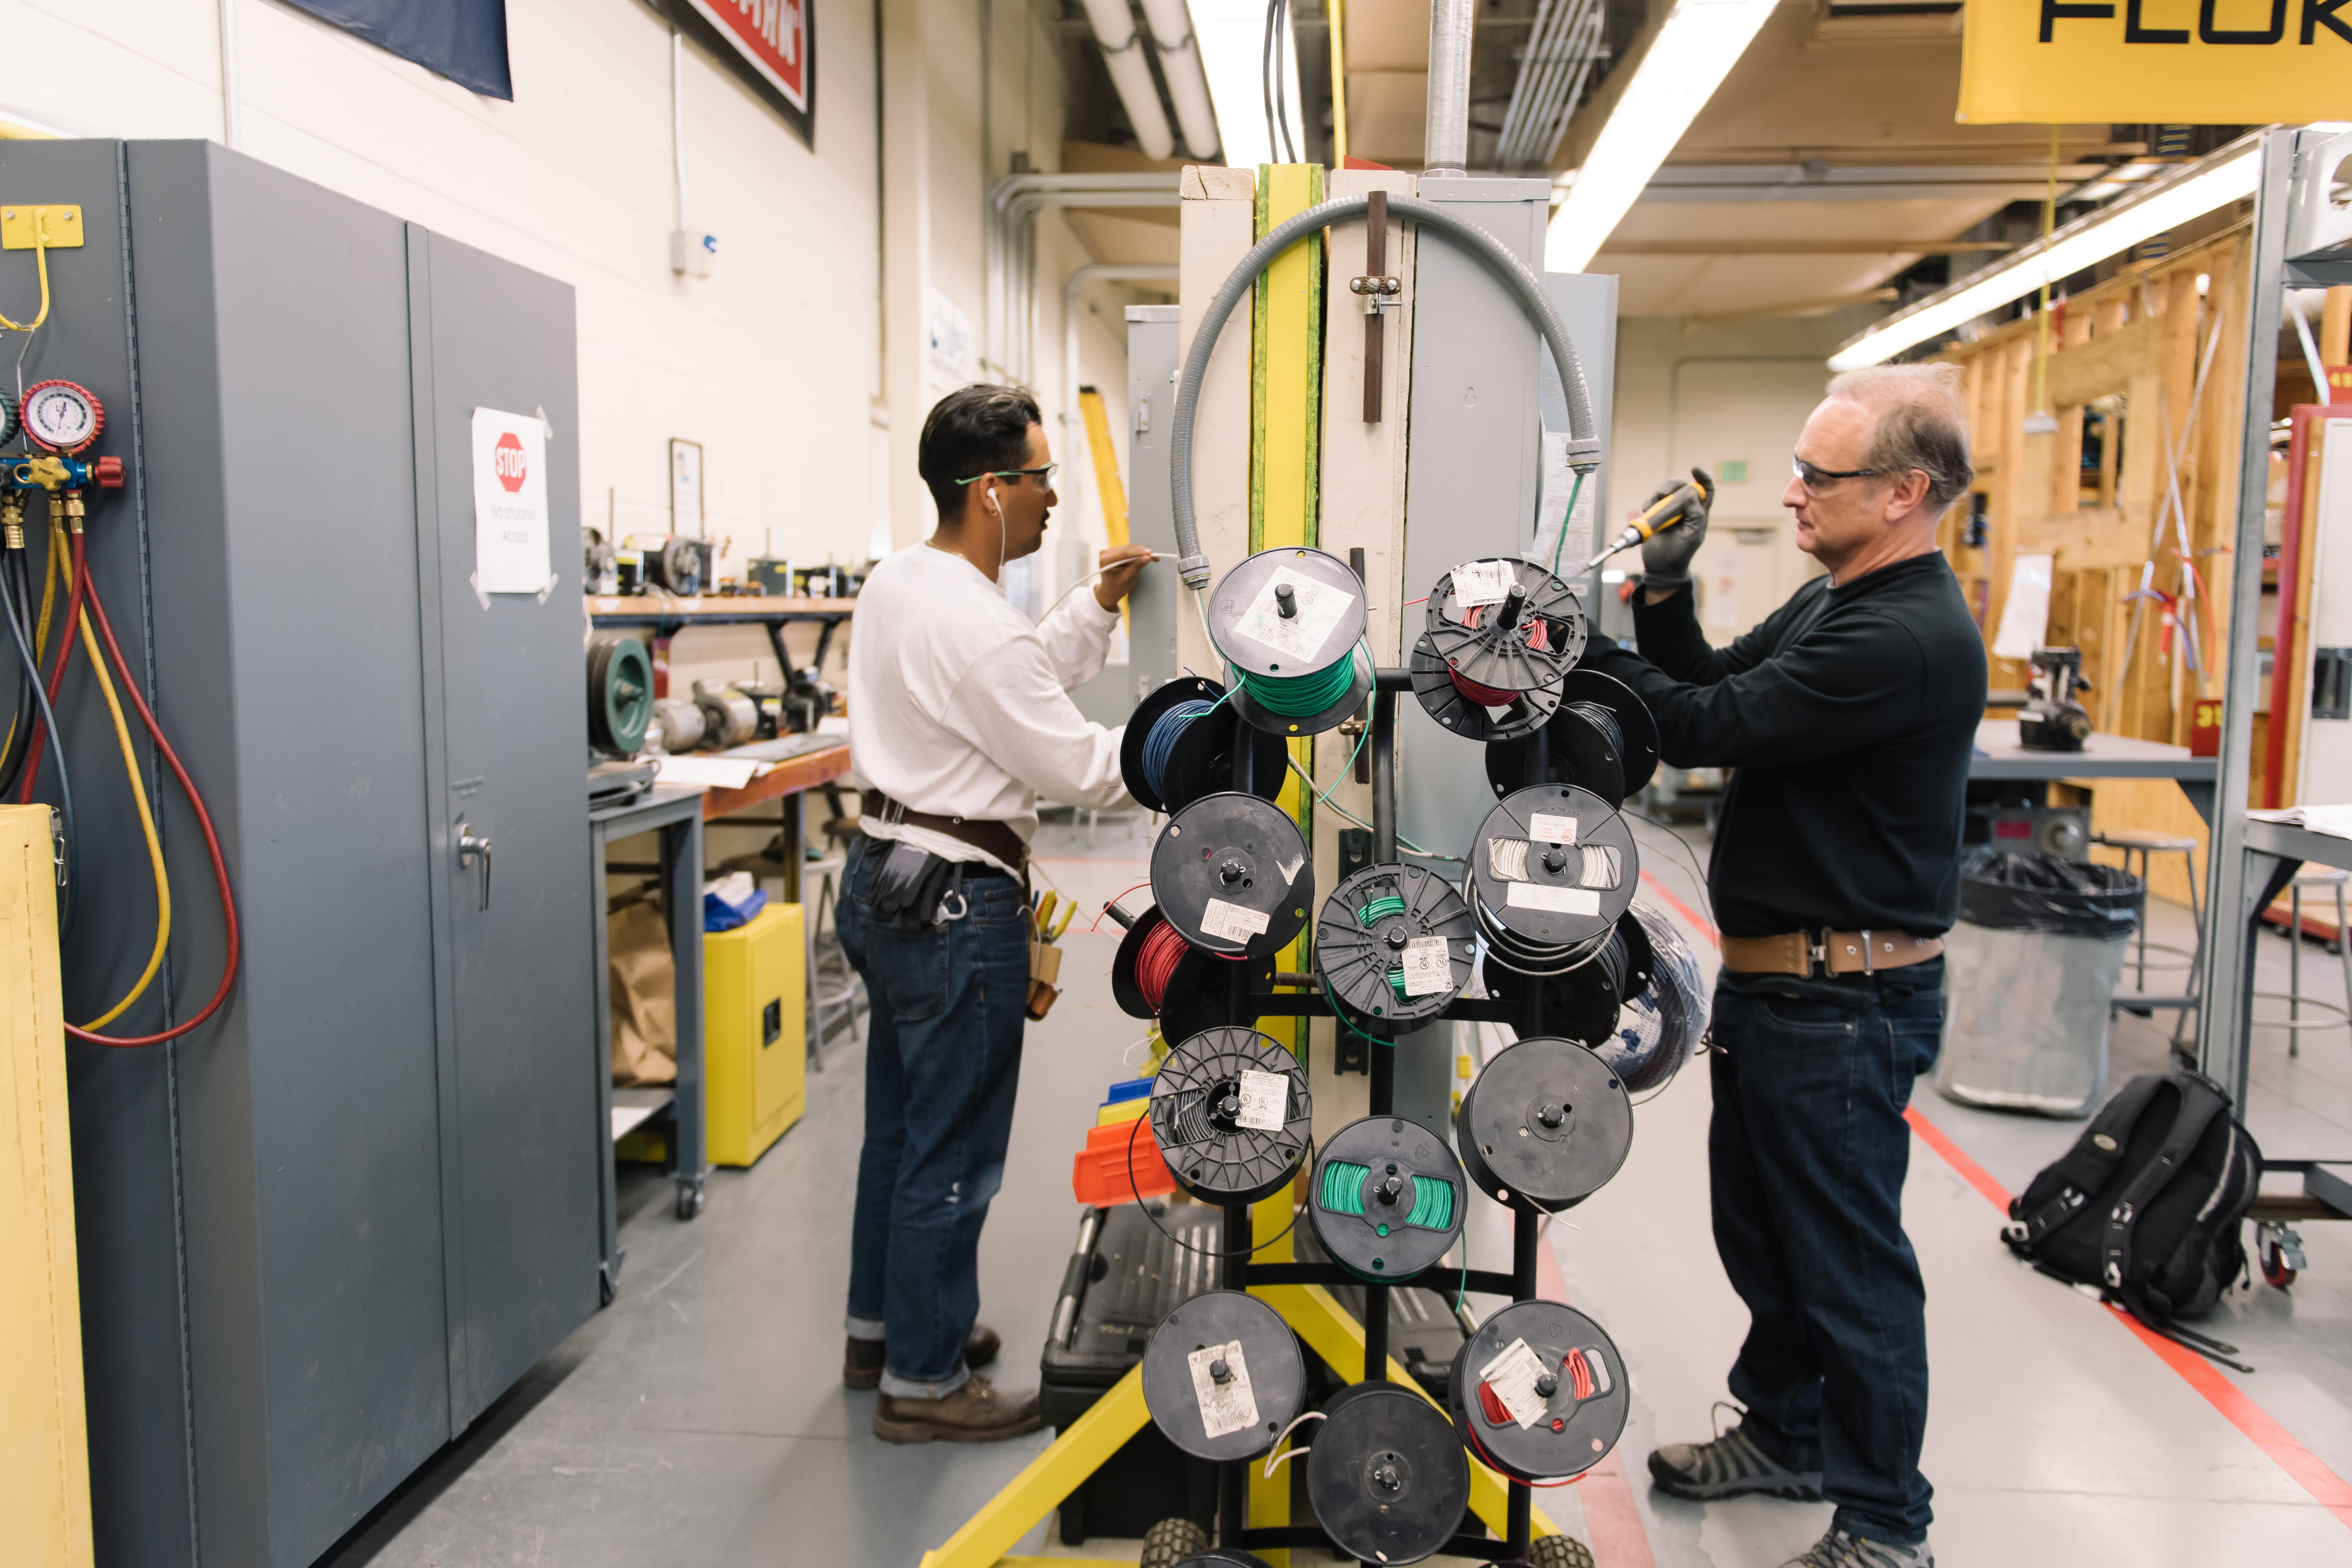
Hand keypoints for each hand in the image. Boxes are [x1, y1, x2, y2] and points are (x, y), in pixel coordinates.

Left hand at [1093, 544, 1153, 609]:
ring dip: (1141, 552)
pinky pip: (1128, 550)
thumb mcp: (1127, 579)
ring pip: (1129, 548)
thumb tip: (1148, 557)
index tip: (1151, 553)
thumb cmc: (1117, 588)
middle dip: (1142, 552)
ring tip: (1153, 557)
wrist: (1109, 591)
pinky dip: (1137, 553)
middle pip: (1127, 549)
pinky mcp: (1114, 551)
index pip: (1124, 553)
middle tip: (1155, 556)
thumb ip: (1136, 567)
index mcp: (1106, 560)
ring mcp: (1109, 551)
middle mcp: (1106, 553)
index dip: (1138, 552)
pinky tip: (1145, 556)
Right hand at [1639, 467, 1712, 588]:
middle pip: (1682, 486)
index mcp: (1698, 513)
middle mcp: (1685, 509)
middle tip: (1664, 495)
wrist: (1660, 567)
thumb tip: (1692, 493)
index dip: (1703, 478)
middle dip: (1673, 485)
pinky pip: (1652, 502)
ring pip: (1666, 492)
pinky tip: (1647, 514)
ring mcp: (1670, 512)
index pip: (1706, 489)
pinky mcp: (1656, 515)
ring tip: (1653, 509)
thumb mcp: (1692, 536)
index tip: (1694, 469)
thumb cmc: (1679, 554)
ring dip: (1658, 496)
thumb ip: (1695, 515)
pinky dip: (1649, 505)